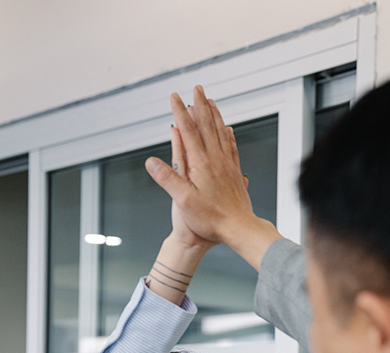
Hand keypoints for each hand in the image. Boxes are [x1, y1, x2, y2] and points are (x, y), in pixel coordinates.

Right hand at [146, 86, 281, 270]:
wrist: (239, 228)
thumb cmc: (211, 219)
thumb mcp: (183, 201)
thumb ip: (167, 179)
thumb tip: (150, 162)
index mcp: (201, 164)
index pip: (188, 130)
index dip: (180, 111)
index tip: (174, 96)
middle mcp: (216, 159)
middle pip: (207, 125)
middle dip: (200, 104)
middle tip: (196, 87)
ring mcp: (227, 165)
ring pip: (221, 132)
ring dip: (214, 114)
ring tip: (210, 101)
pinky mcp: (235, 173)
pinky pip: (231, 146)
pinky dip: (228, 133)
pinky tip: (228, 129)